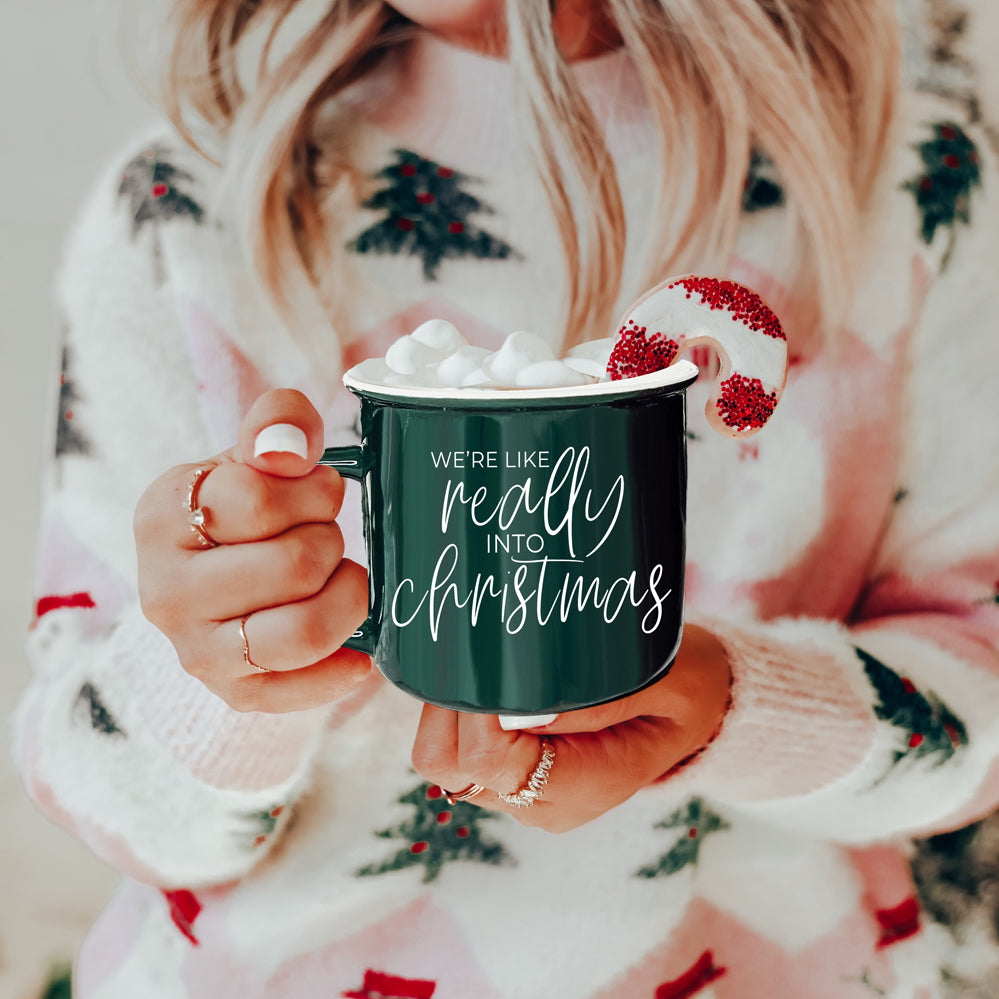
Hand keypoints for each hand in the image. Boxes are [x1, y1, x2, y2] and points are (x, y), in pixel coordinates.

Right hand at [135, 389, 370, 712]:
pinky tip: (360, 647)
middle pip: (293, 566)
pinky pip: (300, 692)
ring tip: (344, 579)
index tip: (319, 490)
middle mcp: (165, 591)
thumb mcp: (256, 451)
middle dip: (331, 541)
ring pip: (302, 632)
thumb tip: (287, 451)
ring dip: (347, 598)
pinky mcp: (231, 692)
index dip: (313, 490)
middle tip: (327, 535)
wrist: (219, 568)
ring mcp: (195, 649)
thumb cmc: (244, 505)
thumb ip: (278, 423)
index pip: (257, 499)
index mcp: (162, 517)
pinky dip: (343, 669)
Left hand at [410, 624, 730, 831]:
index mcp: (583, 786)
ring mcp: (526, 794)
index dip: (474, 710)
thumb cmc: (689, 689)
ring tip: (479, 661)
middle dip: (446, 707)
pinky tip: (486, 678)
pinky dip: (459, 715)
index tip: (485, 661)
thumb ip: (601, 700)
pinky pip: (462, 751)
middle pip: (451, 767)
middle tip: (472, 653)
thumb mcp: (666, 683)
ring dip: (447, 709)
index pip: (491, 762)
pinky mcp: (518, 776)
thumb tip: (523, 706)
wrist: (702, 714)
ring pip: (445, 760)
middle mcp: (543, 803)